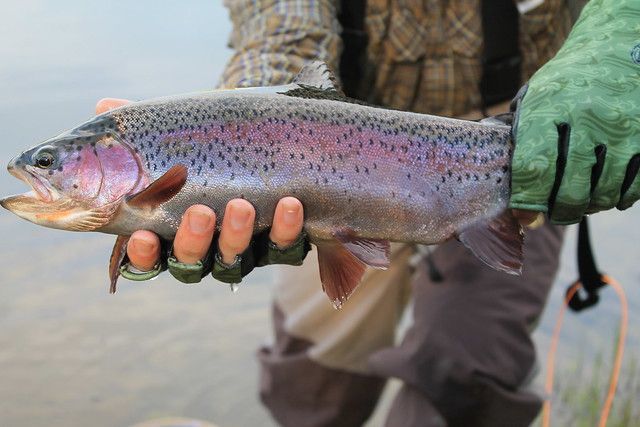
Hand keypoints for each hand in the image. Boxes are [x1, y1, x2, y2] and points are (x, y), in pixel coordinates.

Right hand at [96, 98, 304, 278]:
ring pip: (234, 260)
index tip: (144, 237)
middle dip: (194, 239)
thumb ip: (147, 130)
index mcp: (172, 230)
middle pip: (192, 261)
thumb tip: (105, 105)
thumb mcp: (180, 139)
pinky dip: (286, 228)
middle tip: (200, 213)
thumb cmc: (210, 152)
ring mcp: (243, 249)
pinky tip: (289, 203)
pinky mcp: (280, 244)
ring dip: (236, 235)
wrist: (269, 149)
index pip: (150, 256)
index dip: (145, 254)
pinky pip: (284, 247)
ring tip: (242, 206)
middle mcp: (205, 248)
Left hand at [509, 0, 639, 224]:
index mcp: (550, 108)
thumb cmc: (567, 81)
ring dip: (591, 206)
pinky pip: (634, 185)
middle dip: (560, 211)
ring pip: (605, 191)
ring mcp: (623, 128)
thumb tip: (518, 198)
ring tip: (581, 203)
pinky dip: (620, 197)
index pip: (534, 168)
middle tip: (555, 214)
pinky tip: (609, 193)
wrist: (619, 47)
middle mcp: (587, 119)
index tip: (523, 214)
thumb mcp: (535, 99)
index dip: (526, 200)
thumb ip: (522, 142)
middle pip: (572, 188)